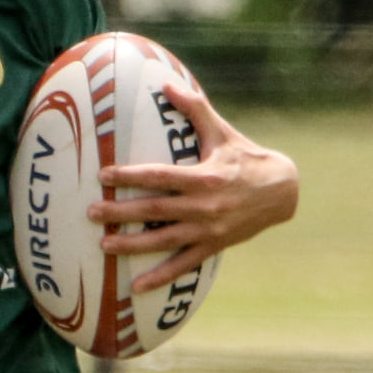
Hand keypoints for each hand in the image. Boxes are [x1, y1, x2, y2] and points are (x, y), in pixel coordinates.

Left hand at [88, 80, 298, 293]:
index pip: (159, 176)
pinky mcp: (212, 247)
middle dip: (120, 212)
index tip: (104, 175)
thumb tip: (167, 84)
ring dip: (132, 245)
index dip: (130, 176)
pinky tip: (135, 287)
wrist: (282, 192)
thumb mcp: (222, 132)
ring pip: (163, 240)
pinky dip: (160, 277)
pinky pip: (182, 265)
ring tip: (104, 246)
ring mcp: (207, 230)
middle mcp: (203, 206)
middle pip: (154, 210)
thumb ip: (195, 109)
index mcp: (204, 177)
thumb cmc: (246, 157)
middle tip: (91, 213)